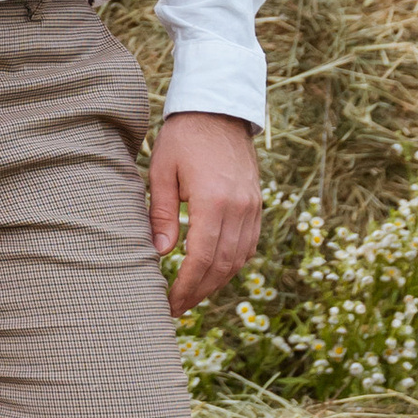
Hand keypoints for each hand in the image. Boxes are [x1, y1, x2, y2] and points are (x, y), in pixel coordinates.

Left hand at [149, 114, 260, 315]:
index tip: (169, 303)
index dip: (186, 286)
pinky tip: (214, 272)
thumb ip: (161, 214)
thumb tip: (159, 254)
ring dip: (217, 282)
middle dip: (200, 291)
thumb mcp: (161, 171)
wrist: (219, 109)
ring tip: (193, 295)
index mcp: (213, 201)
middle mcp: (239, 207)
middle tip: (178, 308)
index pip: (200, 258)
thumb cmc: (182, 138)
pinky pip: (249, 244)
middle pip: (222, 265)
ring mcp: (253, 206)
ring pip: (239, 259)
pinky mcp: (257, 203)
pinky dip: (233, 263)